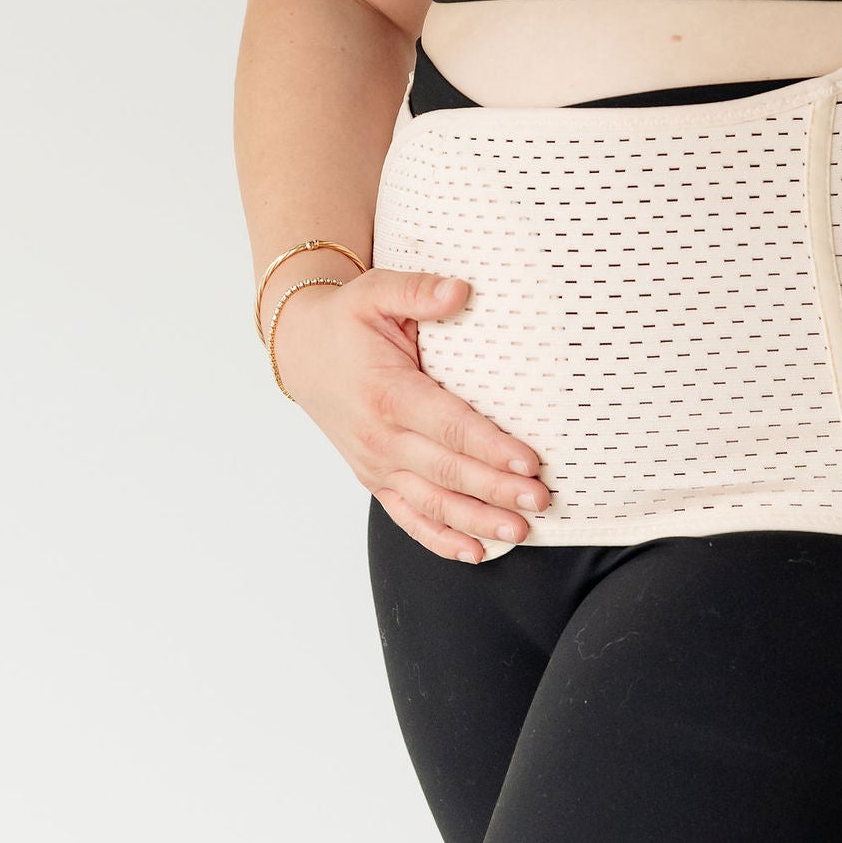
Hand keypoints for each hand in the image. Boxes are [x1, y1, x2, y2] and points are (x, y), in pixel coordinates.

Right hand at [271, 267, 551, 561]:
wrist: (301, 352)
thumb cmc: (346, 321)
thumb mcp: (375, 291)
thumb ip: (418, 290)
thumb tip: (461, 290)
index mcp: (388, 393)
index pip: (449, 426)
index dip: (490, 446)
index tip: (530, 461)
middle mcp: (380, 438)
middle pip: (447, 471)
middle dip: (496, 490)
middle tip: (541, 500)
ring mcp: (376, 465)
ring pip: (432, 503)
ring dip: (477, 522)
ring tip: (521, 532)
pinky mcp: (374, 479)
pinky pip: (408, 518)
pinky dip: (440, 539)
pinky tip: (475, 552)